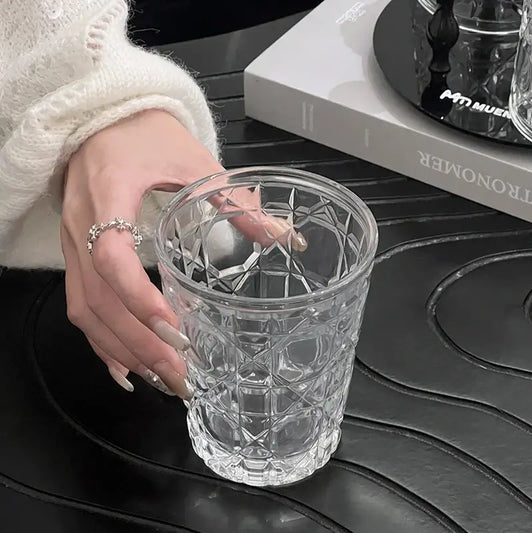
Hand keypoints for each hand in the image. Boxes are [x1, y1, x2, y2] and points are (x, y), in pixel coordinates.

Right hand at [62, 110, 305, 397]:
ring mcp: (73, 243)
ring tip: (161, 379)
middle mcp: (82, 225)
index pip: (111, 257)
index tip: (174, 328)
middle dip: (140, 343)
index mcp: (109, 193)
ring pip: (86, 310)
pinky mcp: (76, 254)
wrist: (104, 119)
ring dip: (123, 350)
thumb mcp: (193, 159)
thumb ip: (234, 200)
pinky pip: (79, 306)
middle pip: (98, 299)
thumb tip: (282, 236)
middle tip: (180, 375)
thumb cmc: (147, 134)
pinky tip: (126, 366)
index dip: (139, 297)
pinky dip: (102, 341)